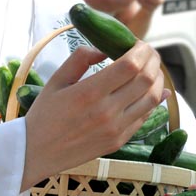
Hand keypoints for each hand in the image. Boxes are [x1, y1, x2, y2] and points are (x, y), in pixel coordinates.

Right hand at [21, 42, 167, 190]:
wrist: (37, 152)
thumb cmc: (45, 114)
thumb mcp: (56, 79)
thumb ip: (80, 58)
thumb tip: (104, 48)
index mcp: (90, 92)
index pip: (130, 65)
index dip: (141, 50)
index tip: (139, 43)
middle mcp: (107, 111)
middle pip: (146, 80)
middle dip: (153, 61)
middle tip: (149, 54)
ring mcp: (116, 129)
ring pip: (152, 99)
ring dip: (157, 81)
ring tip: (152, 70)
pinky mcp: (119, 141)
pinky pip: (144, 117)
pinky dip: (152, 101)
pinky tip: (152, 91)